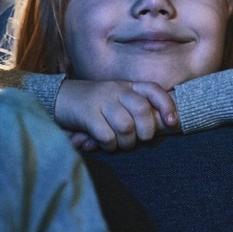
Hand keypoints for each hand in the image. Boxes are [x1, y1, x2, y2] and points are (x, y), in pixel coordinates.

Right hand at [53, 79, 179, 151]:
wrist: (60, 98)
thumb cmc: (96, 104)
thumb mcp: (118, 99)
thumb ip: (137, 109)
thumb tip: (163, 126)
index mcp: (129, 86)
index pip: (154, 90)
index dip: (166, 106)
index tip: (172, 123)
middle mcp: (117, 90)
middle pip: (143, 110)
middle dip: (146, 131)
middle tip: (140, 140)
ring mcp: (102, 100)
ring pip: (126, 126)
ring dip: (127, 142)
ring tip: (120, 144)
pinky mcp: (87, 114)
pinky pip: (107, 135)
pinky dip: (110, 145)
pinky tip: (105, 145)